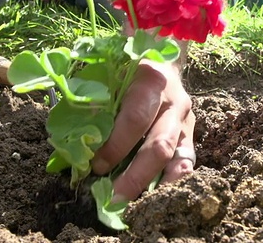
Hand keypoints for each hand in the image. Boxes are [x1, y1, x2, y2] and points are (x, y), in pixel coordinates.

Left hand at [91, 59, 194, 200]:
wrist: (160, 55)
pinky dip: (172, 181)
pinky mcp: (190, 133)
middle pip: (159, 146)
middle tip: (113, 198)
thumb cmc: (125, 68)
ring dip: (155, 184)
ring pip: (178, 158)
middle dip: (135, 176)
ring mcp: (185, 119)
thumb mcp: (107, 76)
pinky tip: (158, 197)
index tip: (95, 166)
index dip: (115, 146)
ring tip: (136, 206)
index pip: (135, 119)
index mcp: (150, 81)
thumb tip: (71, 149)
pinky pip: (187, 161)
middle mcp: (173, 101)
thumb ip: (91, 106)